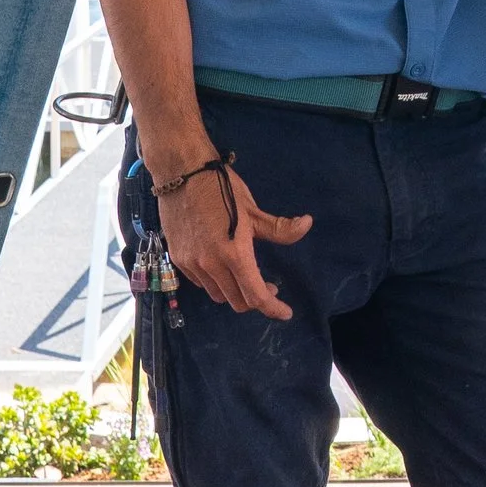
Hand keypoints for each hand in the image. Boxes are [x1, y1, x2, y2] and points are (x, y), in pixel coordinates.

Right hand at [152, 154, 311, 319]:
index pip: (256, 296)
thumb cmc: (221, 188)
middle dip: (256, 299)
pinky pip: (201, 283)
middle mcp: (211, 266)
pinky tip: (222, 266)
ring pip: (218, 295)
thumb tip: (307, 225)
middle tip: (268, 286)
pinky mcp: (178, 259)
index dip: (273, 309)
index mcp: (234, 255)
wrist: (181, 173)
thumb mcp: (253, 209)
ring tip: (244, 274)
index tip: (285, 313)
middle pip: (238, 301)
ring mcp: (192, 264)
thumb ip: (279, 228)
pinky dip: (215, 282)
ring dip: (235, 291)